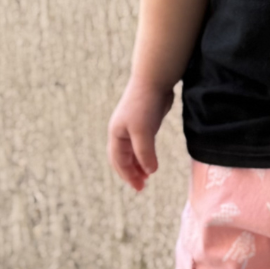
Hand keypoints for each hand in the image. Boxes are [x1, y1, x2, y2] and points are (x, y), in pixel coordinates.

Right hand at [107, 77, 174, 191]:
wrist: (153, 80)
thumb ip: (145, 152)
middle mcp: (121, 132)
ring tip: (147, 177)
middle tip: (141, 187)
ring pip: (131, 151)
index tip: (139, 188)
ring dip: (137, 165)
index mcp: (116, 135)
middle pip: (121, 158)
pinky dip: (144, 154)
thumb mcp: (143, 131)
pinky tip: (151, 159)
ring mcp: (132, 126)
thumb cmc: (144, 105)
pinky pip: (141, 144)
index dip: (128, 175)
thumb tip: (150, 171)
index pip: (119, 161)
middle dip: (130, 173)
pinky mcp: (144, 122)